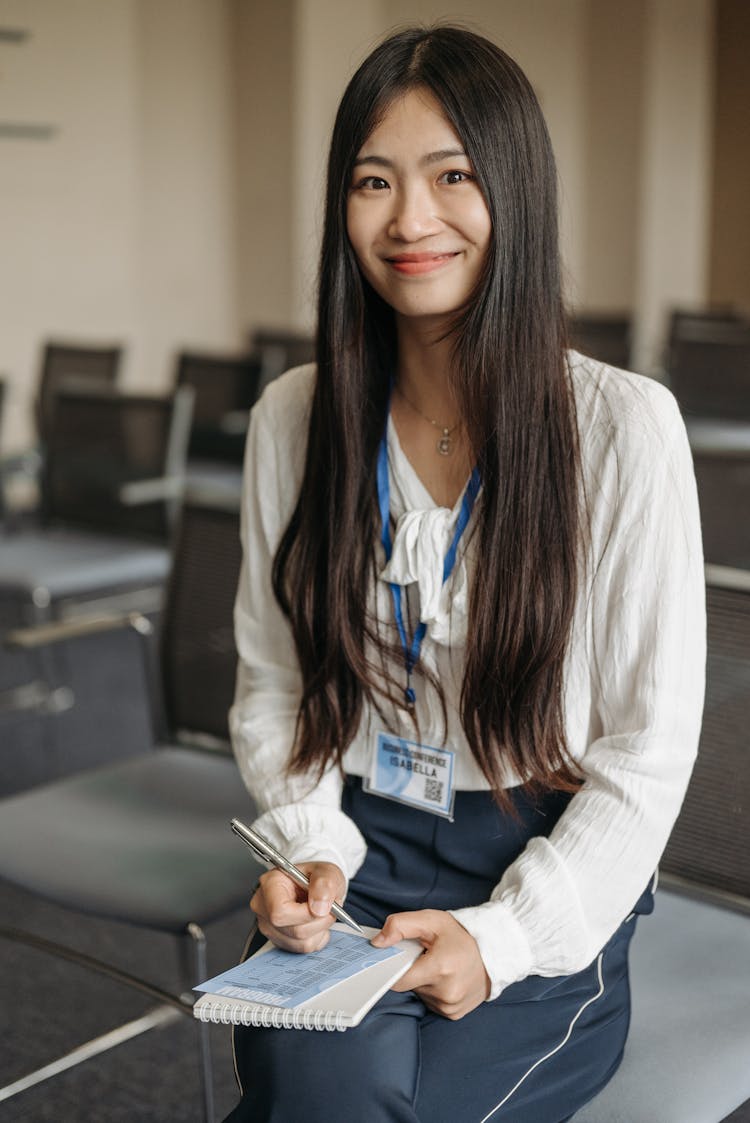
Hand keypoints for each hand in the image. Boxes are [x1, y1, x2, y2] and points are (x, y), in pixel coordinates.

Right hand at [250, 862, 346, 953]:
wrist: (316, 885)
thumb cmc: (316, 876)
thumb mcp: (326, 871)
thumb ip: (324, 883)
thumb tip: (319, 908)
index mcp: (270, 884)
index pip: (279, 912)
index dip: (305, 914)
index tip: (321, 906)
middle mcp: (264, 906)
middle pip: (293, 930)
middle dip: (319, 921)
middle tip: (329, 907)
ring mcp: (269, 926)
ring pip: (301, 943)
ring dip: (320, 930)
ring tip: (321, 912)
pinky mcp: (279, 940)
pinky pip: (303, 949)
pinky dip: (316, 938)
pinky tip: (315, 922)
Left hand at [371, 909, 489, 1019]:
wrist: (495, 951)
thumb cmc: (461, 935)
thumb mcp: (431, 920)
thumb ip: (400, 926)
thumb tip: (377, 943)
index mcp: (439, 968)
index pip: (397, 979)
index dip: (393, 968)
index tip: (396, 959)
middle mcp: (445, 993)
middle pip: (408, 986)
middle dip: (412, 970)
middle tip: (425, 956)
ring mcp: (450, 1006)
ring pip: (419, 995)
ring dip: (423, 981)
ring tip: (439, 966)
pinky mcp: (454, 1014)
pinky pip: (431, 1003)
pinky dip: (433, 991)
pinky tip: (446, 978)